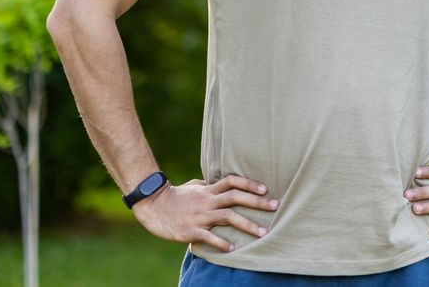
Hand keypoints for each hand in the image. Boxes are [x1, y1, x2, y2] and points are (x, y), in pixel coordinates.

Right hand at [132, 174, 278, 252]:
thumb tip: (221, 181)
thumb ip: (210, 185)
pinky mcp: (192, 230)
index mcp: (209, 190)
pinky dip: (222, 242)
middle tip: (275, 206)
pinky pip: (210, 237)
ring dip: (247, 225)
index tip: (265, 189)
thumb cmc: (175, 196)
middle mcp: (208, 201)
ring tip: (263, 233)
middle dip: (257, 202)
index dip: (249, 183)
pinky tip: (233, 248)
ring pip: (228, 217)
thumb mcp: (194, 186)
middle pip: (236, 197)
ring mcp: (201, 215)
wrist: (153, 206)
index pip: (232, 181)